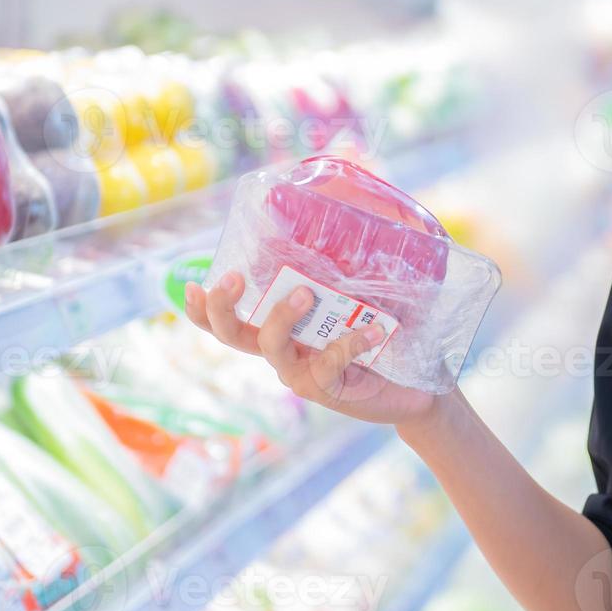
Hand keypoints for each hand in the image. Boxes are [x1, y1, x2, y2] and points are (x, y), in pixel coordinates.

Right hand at [185, 271, 440, 425]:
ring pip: (271, 347)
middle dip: (224, 306)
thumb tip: (338, 220)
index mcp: (279, 330)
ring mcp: (301, 374)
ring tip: (306, 292)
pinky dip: (349, 342)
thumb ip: (341, 272)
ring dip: (281, 316)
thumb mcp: (357, 298)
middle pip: (233, 335)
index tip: (194, 284)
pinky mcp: (327, 390)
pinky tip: (374, 330)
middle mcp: (282, 353)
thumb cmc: (380, 333)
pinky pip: (327, 364)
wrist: (417, 388)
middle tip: (234, 279)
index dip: (203, 309)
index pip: (228, 323)